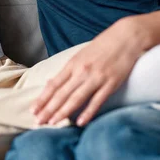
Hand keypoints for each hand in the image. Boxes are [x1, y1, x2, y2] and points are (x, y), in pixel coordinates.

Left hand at [31, 18, 146, 125]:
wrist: (126, 36)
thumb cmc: (102, 46)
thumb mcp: (81, 55)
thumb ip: (69, 70)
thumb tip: (53, 83)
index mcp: (72, 64)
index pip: (53, 85)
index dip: (42, 98)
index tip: (33, 110)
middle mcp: (81, 71)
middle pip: (61, 94)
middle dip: (48, 109)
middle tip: (38, 122)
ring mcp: (96, 77)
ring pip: (76, 98)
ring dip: (63, 112)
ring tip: (52, 124)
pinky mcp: (111, 83)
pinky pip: (97, 100)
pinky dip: (88, 112)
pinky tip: (80, 123)